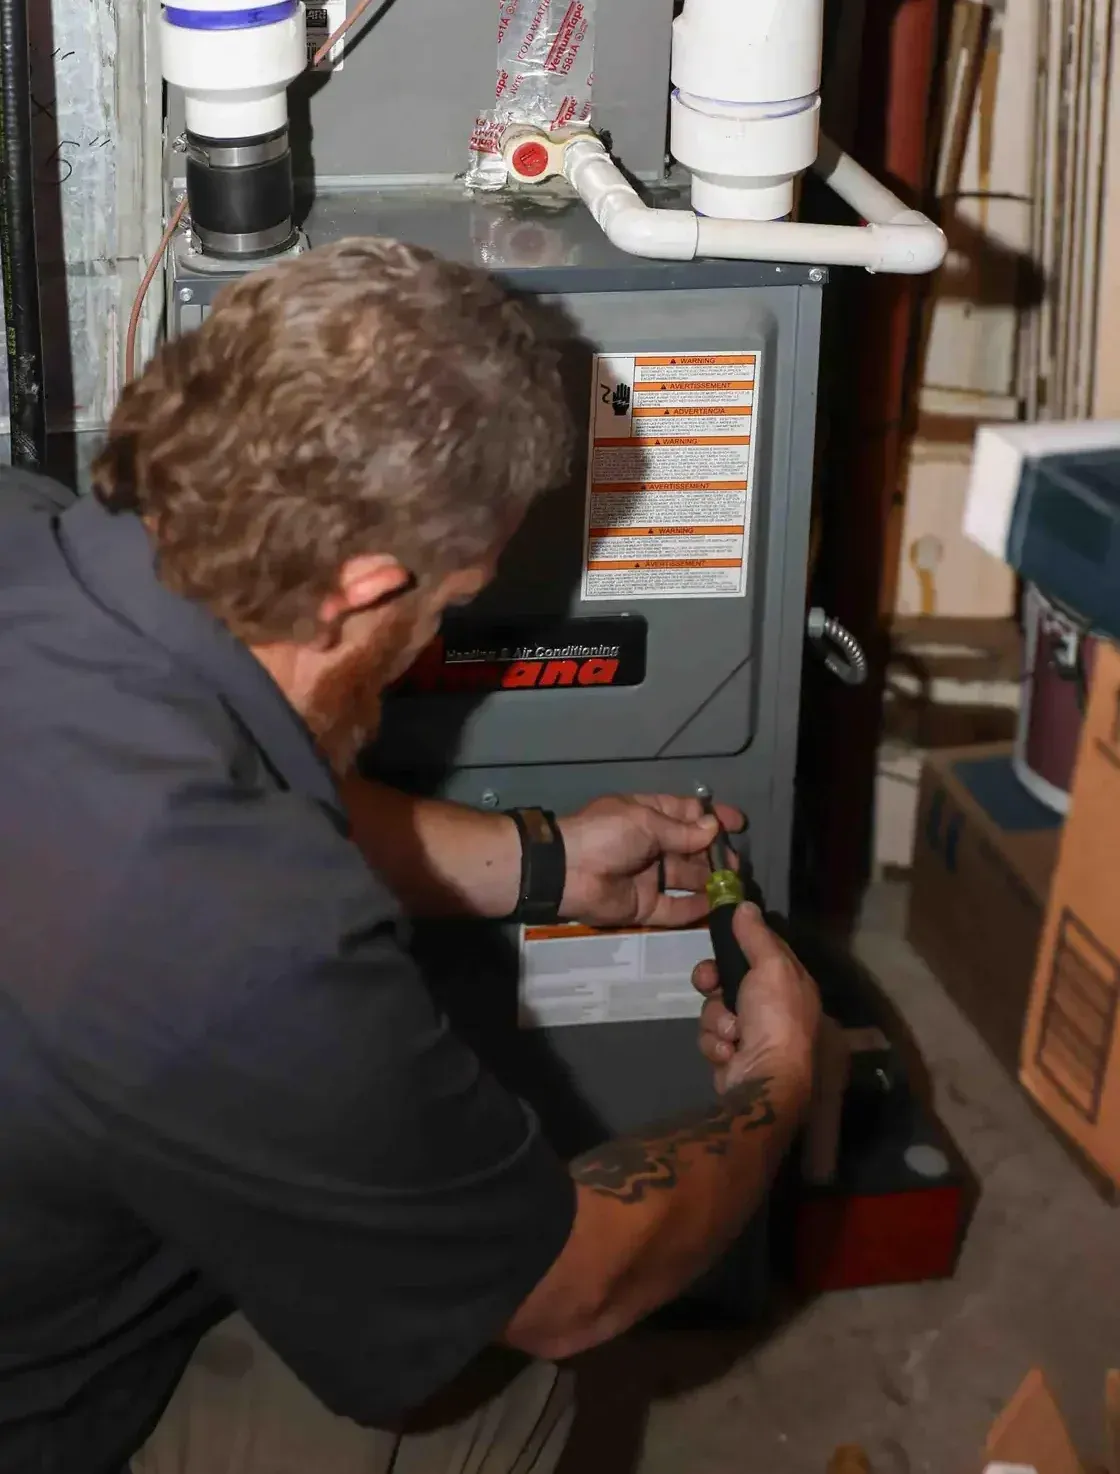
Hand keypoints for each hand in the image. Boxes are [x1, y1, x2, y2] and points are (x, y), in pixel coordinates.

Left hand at [558, 793, 743, 928]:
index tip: (739, 824)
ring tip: (733, 885)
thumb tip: (713, 829)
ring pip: (687, 879)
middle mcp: (652, 846)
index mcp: (648, 816)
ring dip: (710, 881)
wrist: (567, 871)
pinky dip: (695, 908)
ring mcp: (649, 877)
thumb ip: (682, 831)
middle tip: (736, 863)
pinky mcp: (644, 906)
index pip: (687, 814)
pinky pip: (674, 908)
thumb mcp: (645, 822)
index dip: (713, 818)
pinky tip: (716, 907)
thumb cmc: (606, 835)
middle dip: (716, 854)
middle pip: (691, 849)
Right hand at [693, 904, 819, 1095]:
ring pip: (714, 1008)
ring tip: (733, 1033)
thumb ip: (756, 935)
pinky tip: (730, 1052)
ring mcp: (751, 1031)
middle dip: (713, 982)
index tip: (719, 937)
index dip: (737, 943)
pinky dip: (716, 1043)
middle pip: (728, 978)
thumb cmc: (775, 1016)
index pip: (760, 950)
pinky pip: (711, 1036)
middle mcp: (773, 1006)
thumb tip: (745, 905)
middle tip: (708, 983)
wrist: (764, 1077)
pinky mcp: (731, 1054)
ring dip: (717, 1020)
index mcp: (789, 982)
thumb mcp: (771, 966)